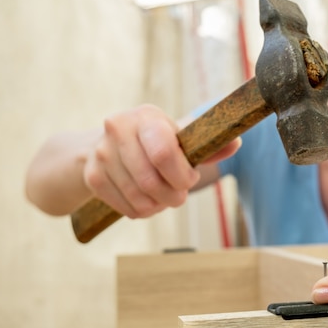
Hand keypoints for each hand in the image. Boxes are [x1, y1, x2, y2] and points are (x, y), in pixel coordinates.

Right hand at [83, 104, 239, 217]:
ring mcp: (101, 153)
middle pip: (152, 182)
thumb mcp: (179, 139)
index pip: (163, 153)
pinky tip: (145, 199)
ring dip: (158, 205)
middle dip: (173, 196)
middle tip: (178, 194)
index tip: (189, 179)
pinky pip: (127, 208)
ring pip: (140, 199)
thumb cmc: (155, 143)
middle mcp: (118, 129)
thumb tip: (235, 143)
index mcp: (146, 117)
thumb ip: (208, 146)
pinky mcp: (92, 176)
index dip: (181, 175)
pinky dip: (142, 211)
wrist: (110, 146)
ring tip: (162, 196)